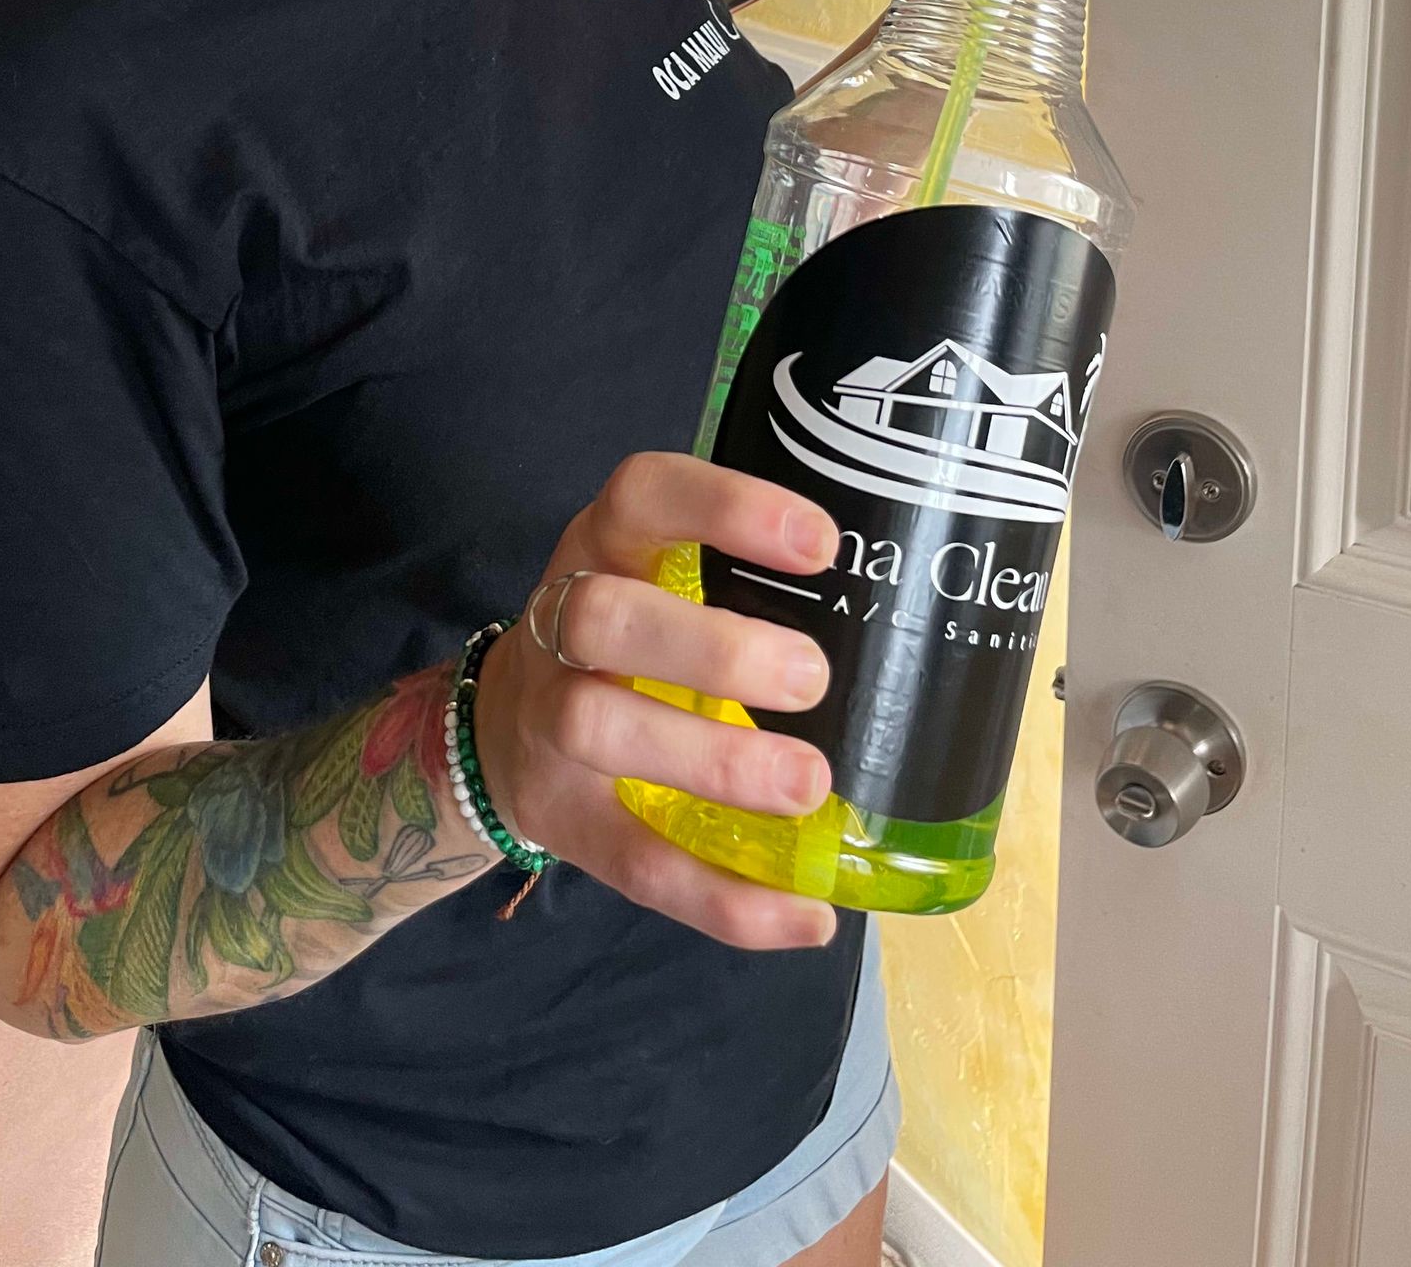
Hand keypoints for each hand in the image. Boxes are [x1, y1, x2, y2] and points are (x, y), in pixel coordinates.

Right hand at [470, 451, 841, 951]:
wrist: (500, 732)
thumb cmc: (625, 642)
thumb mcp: (652, 579)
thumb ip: (738, 581)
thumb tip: (911, 615)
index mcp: (604, 547)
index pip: (644, 496)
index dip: (725, 507)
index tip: (821, 544)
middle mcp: (560, 624)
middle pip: (605, 618)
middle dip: (710, 648)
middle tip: (811, 677)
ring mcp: (550, 723)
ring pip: (601, 728)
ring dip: (711, 762)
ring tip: (807, 787)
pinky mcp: (562, 820)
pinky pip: (635, 864)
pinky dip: (723, 900)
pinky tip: (805, 914)